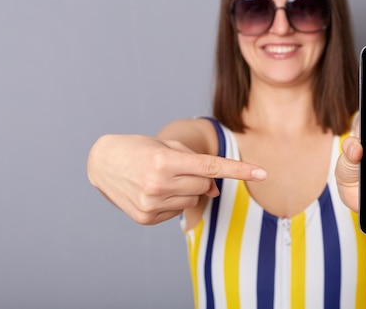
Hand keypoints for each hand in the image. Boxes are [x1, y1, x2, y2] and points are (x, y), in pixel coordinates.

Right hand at [87, 134, 265, 224]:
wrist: (102, 162)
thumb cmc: (140, 148)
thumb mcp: (168, 147)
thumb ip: (197, 165)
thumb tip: (215, 190)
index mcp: (165, 160)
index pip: (211, 167)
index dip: (239, 171)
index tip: (263, 173)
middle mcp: (158, 184)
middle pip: (203, 185)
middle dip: (198, 177)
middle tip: (177, 167)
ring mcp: (151, 204)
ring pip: (193, 199)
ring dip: (186, 189)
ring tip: (162, 177)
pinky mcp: (147, 218)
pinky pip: (178, 211)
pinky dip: (173, 201)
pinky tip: (154, 191)